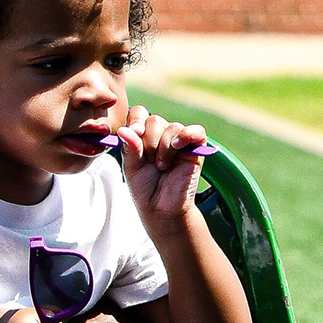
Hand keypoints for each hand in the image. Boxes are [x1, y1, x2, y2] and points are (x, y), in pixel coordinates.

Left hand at [116, 107, 207, 232]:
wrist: (161, 208)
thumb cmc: (144, 188)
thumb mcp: (130, 167)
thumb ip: (129, 148)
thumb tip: (125, 130)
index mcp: (142, 136)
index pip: (139, 113)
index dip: (135, 121)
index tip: (133, 135)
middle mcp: (161, 135)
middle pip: (154, 120)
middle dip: (149, 141)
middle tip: (150, 161)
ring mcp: (179, 141)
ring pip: (172, 126)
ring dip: (164, 147)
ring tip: (161, 166)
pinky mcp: (196, 149)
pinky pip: (197, 131)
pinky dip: (187, 135)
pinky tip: (177, 147)